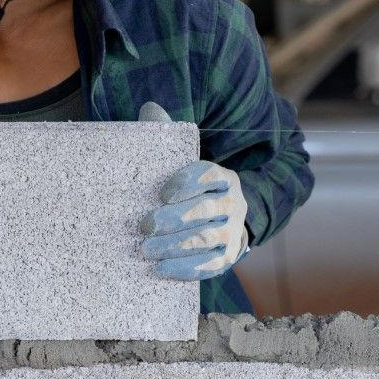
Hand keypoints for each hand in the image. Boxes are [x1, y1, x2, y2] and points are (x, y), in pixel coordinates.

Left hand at [137, 102, 250, 280]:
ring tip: (146, 250)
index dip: (187, 183)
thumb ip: (167, 135)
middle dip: (174, 220)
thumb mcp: (182, 162)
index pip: (209, 176)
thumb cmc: (191, 190)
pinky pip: (209, 265)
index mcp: (223, 177)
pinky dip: (185, 269)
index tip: (163, 194)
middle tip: (145, 226)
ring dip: (175, 246)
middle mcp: (233, 204)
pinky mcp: (227, 258)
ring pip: (206, 239)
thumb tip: (149, 108)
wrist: (223, 224)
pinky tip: (161, 270)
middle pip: (205, 211)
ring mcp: (233, 232)